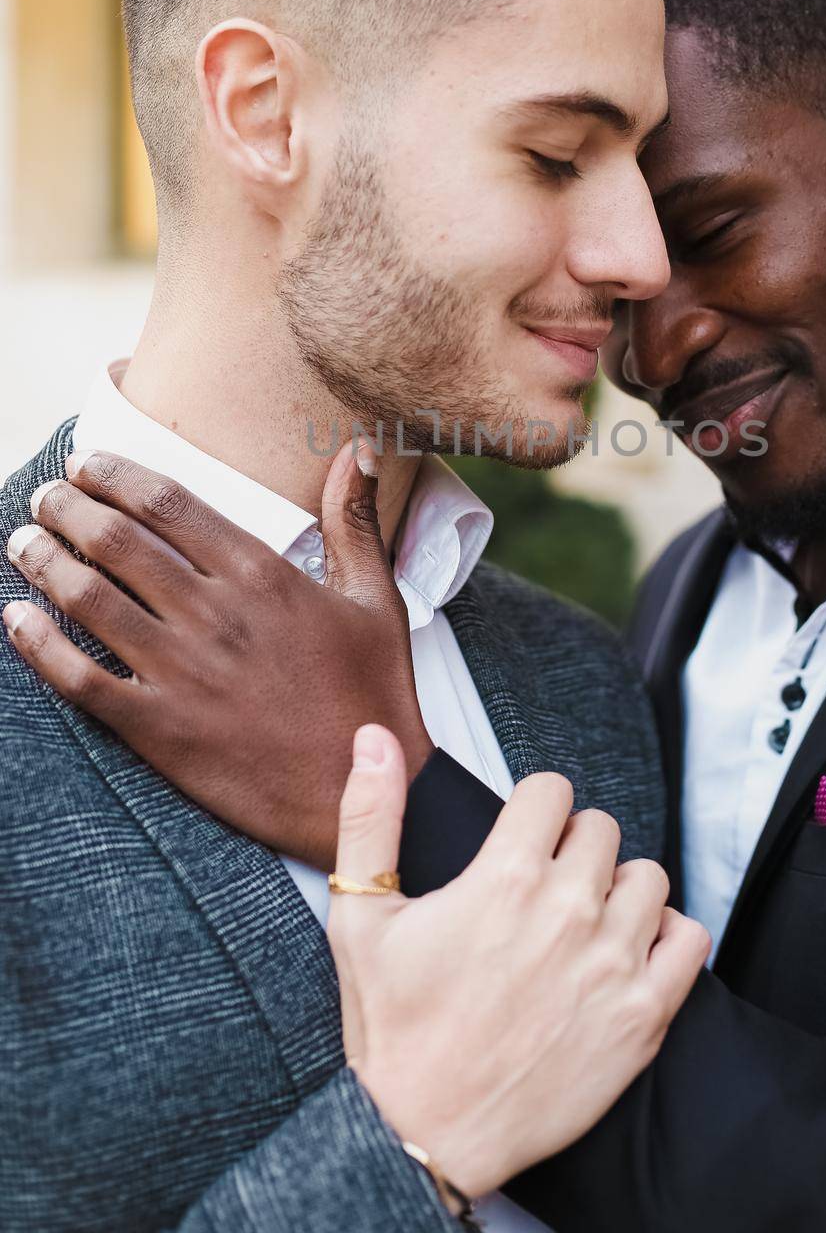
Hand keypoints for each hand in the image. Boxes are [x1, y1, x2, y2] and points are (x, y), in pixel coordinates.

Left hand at [2, 442, 429, 868]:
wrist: (366, 790)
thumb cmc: (373, 694)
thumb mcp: (377, 597)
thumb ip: (353, 520)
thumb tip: (360, 449)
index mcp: (262, 575)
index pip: (167, 504)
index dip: (115, 476)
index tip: (87, 464)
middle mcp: (214, 614)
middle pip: (116, 541)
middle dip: (67, 508)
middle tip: (47, 495)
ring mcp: (182, 673)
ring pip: (88, 599)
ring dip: (44, 561)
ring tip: (22, 542)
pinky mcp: (160, 729)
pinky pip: (80, 680)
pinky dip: (39, 646)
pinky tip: (17, 621)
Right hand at [329, 724, 710, 1198]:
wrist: (423, 1134)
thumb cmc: (391, 1027)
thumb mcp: (360, 916)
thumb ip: (370, 815)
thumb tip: (372, 737)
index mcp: (505, 877)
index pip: (552, 790)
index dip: (533, 810)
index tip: (520, 838)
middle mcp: (568, 911)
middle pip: (601, 829)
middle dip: (571, 849)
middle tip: (541, 890)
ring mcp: (612, 964)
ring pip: (648, 877)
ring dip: (618, 891)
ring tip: (582, 924)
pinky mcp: (643, 1016)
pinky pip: (689, 939)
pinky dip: (665, 938)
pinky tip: (624, 955)